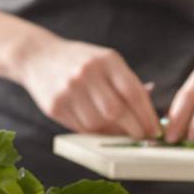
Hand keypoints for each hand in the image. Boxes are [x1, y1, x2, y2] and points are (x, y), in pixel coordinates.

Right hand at [13, 34, 159, 137]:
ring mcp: (68, 90)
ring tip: (119, 132)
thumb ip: (127, 84)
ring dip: (113, 133)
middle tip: (141, 137)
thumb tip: (150, 116)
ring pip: (98, 123)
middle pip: (117, 111)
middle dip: (133, 129)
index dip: (147, 116)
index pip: (133, 93)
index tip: (155, 130)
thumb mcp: (106, 62)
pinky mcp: (55, 105)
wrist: (38, 56)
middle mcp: (86, 73)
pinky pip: (81, 127)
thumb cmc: (80, 61)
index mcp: (106, 60)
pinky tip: (100, 128)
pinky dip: (94, 132)